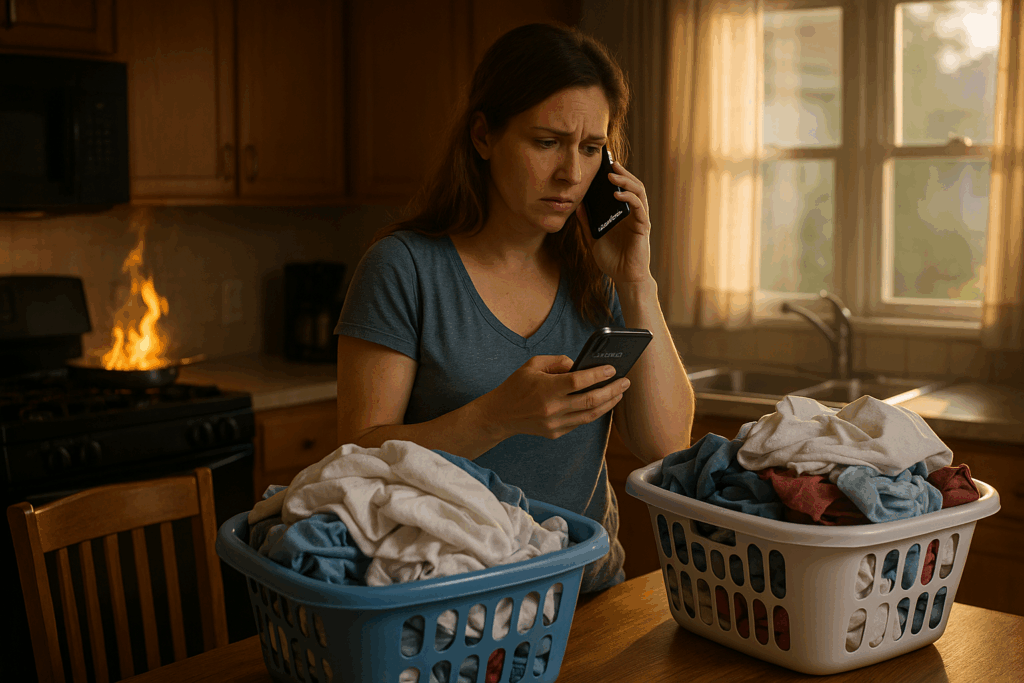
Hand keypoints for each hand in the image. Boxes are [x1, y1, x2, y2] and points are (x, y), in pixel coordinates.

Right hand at [480, 355, 629, 440]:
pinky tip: (604, 403)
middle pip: (591, 400)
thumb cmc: (516, 386)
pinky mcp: (556, 433)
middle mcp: (552, 408)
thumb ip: (558, 361)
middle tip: (626, 381)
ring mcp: (555, 423)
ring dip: (609, 403)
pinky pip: (581, 422)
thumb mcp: (533, 365)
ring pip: (590, 415)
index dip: (598, 375)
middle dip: (612, 390)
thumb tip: (581, 365)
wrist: (500, 415)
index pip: (578, 381)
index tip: (612, 369)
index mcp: (546, 388)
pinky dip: (595, 412)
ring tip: (620, 392)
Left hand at [576, 159, 652, 285]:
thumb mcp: (593, 238)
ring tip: (612, 175)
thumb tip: (577, 205)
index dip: (616, 176)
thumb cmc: (611, 260)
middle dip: (622, 173)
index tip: (604, 165)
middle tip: (610, 163)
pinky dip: (629, 198)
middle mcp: (633, 213)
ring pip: (639, 192)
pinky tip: (618, 194)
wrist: (624, 278)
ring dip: (626, 181)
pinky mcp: (643, 227)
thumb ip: (587, 223)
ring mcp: (640, 219)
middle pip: (632, 186)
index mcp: (623, 214)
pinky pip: (639, 207)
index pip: (622, 190)